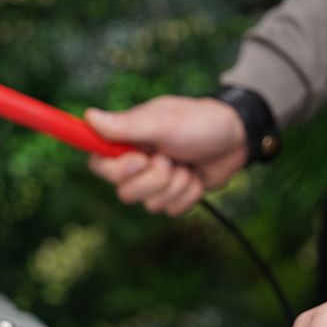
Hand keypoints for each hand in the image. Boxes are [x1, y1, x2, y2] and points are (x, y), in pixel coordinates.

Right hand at [84, 95, 246, 215]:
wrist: (237, 137)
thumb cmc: (199, 123)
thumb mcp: (162, 123)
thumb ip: (125, 126)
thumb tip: (89, 116)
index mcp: (125, 142)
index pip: (97, 165)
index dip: (116, 171)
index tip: (140, 160)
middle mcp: (135, 164)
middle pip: (125, 193)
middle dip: (155, 179)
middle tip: (169, 157)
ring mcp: (153, 183)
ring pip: (150, 205)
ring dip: (176, 185)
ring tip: (186, 164)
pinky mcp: (171, 196)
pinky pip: (171, 210)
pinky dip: (188, 194)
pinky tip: (195, 175)